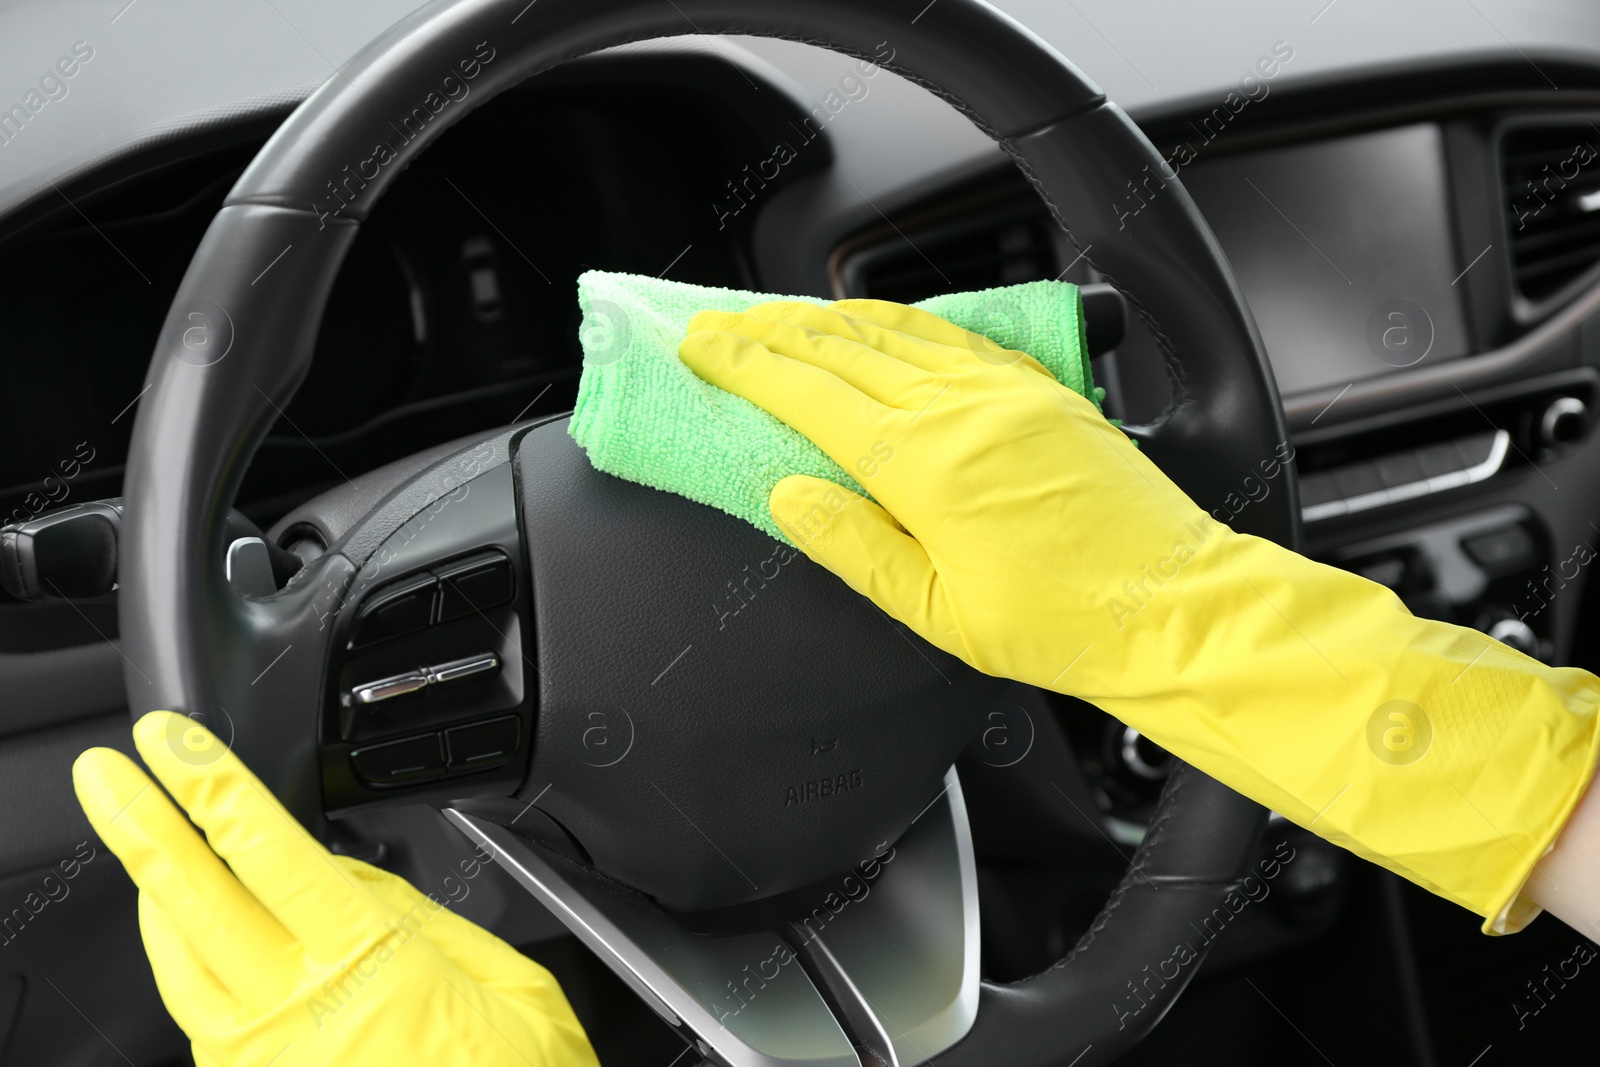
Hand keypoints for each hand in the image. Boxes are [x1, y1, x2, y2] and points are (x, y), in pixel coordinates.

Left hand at [73, 711, 598, 1066]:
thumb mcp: (509, 983)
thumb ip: (424, 921)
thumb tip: (351, 876)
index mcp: (372, 968)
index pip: (268, 854)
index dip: (212, 790)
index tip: (174, 745)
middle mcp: (301, 1014)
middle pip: (195, 902)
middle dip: (144, 826)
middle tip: (105, 774)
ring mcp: (266, 1059)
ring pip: (180, 962)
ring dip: (155, 893)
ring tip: (146, 841)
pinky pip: (198, 1013)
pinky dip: (183, 958)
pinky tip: (190, 934)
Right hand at [679, 297, 1599, 933]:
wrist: (1173, 608)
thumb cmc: (1062, 625)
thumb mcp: (937, 611)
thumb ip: (854, 545)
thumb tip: (788, 496)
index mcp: (927, 465)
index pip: (811, 393)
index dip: (747, 364)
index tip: (702, 344)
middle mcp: (965, 411)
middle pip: (845, 349)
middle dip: (773, 333)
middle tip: (722, 324)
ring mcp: (1008, 394)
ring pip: (900, 333)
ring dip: (831, 319)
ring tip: (784, 317)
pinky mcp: (1044, 395)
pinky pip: (956, 340)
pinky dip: (905, 326)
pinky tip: (885, 327)